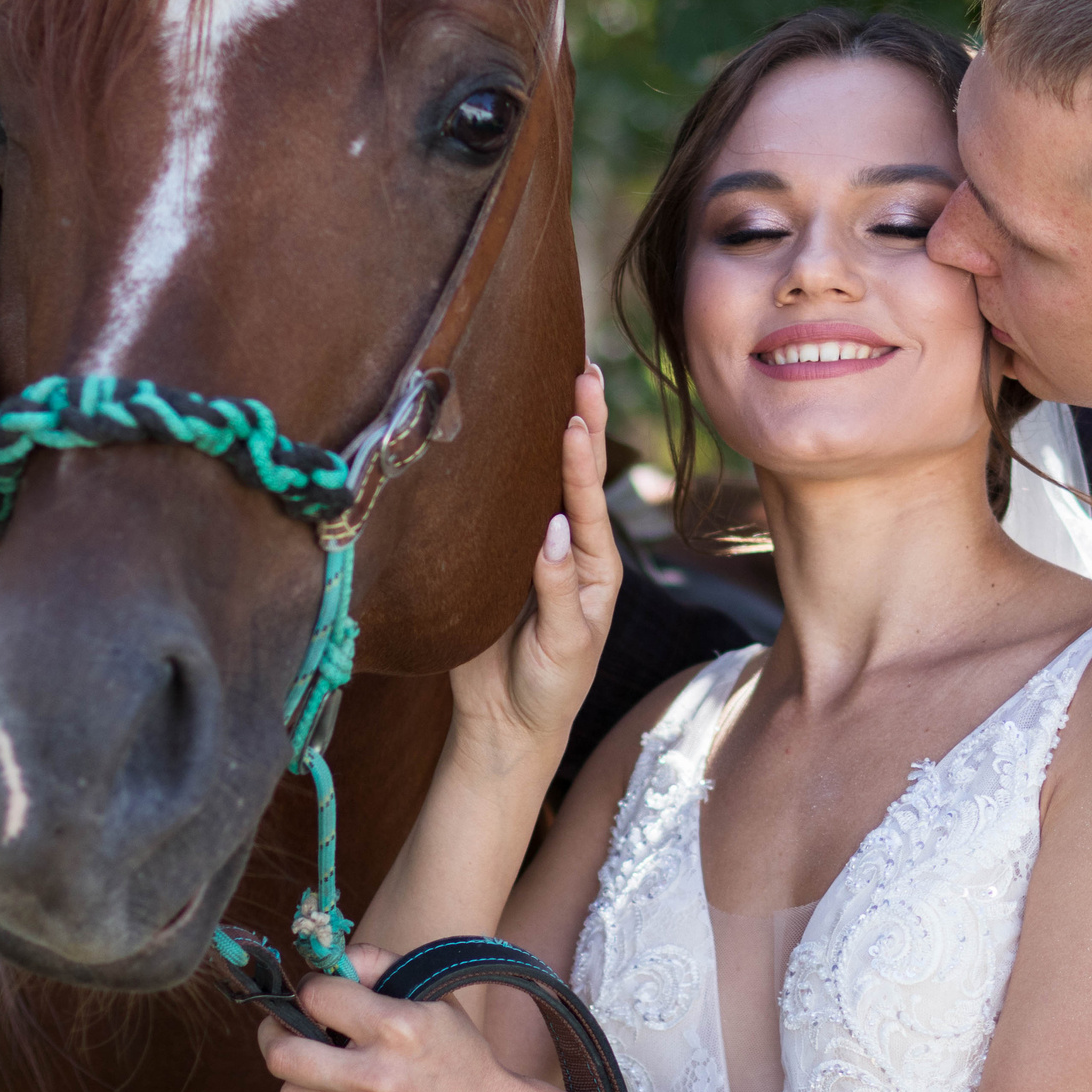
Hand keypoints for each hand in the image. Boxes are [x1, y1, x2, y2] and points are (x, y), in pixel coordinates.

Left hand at [260, 944, 533, 1091]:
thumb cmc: (458, 1057)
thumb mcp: (433, 998)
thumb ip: (379, 964)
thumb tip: (329, 960)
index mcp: (398, 1028)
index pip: (316, 996)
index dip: (312, 989)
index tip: (319, 995)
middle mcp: (377, 1080)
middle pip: (281, 1055)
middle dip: (278, 1035)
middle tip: (290, 1031)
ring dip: (305, 1081)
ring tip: (334, 1075)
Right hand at [446, 364, 621, 757]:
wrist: (506, 721)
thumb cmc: (549, 688)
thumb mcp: (564, 648)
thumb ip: (558, 593)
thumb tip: (552, 529)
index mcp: (594, 566)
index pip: (590, 502)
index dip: (582, 460)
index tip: (574, 418)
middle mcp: (568, 546)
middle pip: (577, 475)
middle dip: (582, 422)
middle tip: (582, 370)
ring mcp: (533, 548)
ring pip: (541, 482)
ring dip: (548, 434)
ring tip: (555, 380)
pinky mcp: (496, 559)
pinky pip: (500, 507)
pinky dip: (505, 468)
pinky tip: (501, 431)